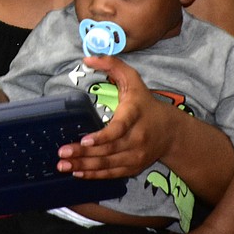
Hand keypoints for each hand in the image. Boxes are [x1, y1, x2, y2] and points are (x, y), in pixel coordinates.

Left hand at [56, 56, 171, 178]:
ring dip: (84, 166)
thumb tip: (87, 58)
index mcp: (135, 115)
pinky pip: (111, 174)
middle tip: (62, 153)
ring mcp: (136, 156)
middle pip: (108, 150)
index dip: (102, 137)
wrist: (171, 132)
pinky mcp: (133, 167)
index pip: (119, 129)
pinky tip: (77, 173)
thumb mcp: (133, 79)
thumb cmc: (145, 102)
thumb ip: (112, 64)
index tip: (85, 140)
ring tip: (63, 166)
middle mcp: (137, 138)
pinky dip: (94, 175)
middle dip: (83, 153)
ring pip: (108, 164)